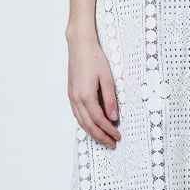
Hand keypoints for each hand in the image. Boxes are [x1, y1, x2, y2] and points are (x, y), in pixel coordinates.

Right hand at [67, 33, 120, 147]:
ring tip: (103, 138)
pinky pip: (77, 114)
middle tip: (112, 143)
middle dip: (101, 136)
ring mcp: (71, 97)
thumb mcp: (108, 78)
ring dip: (92, 132)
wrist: (80, 46)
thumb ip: (110, 99)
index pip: (99, 120)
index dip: (109, 130)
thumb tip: (114, 117)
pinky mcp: (71, 94)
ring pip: (81, 122)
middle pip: (89, 125)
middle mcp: (76, 99)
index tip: (118, 136)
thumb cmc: (95, 58)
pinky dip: (85, 124)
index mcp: (86, 96)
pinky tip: (92, 126)